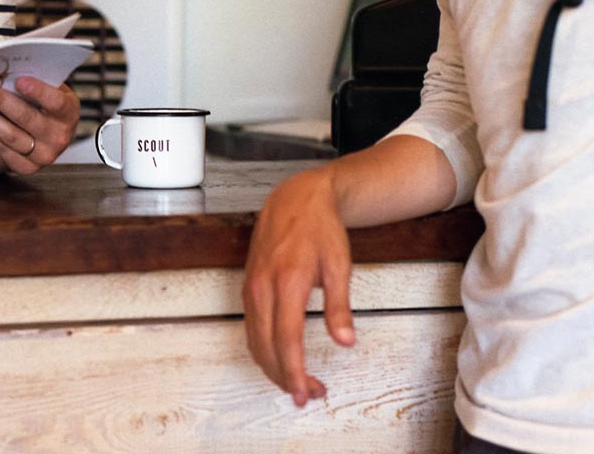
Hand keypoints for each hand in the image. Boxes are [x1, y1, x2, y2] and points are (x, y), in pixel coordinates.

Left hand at [0, 76, 79, 173]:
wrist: (49, 134)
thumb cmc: (45, 104)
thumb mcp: (50, 89)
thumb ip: (35, 80)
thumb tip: (4, 70)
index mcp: (69, 113)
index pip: (56, 103)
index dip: (38, 92)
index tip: (19, 81)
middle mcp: (59, 137)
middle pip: (27, 119)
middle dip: (1, 102)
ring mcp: (44, 156)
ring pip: (11, 136)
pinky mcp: (26, 168)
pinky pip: (2, 149)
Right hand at [242, 167, 355, 405]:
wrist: (295, 199)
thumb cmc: (319, 228)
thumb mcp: (339, 264)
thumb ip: (340, 305)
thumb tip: (345, 341)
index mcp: (287, 281)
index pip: (286, 340)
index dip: (295, 372)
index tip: (307, 392)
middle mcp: (262, 286)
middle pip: (266, 347)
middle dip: (284, 377)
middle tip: (308, 394)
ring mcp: (251, 286)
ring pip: (254, 340)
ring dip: (272, 366)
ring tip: (297, 381)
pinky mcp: (248, 285)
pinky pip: (250, 326)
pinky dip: (263, 348)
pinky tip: (279, 356)